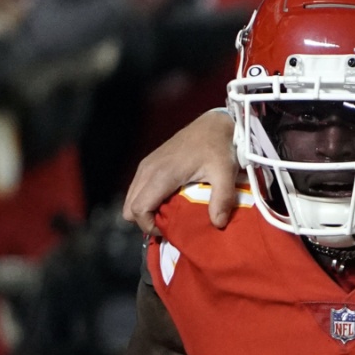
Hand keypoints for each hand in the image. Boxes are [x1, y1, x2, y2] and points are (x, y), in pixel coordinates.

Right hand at [122, 109, 237, 233]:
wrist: (214, 124)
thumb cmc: (219, 147)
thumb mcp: (226, 173)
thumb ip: (222, 199)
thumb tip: (217, 224)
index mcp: (161, 175)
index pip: (138, 209)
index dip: (149, 226)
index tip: (169, 231)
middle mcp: (147, 170)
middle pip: (129, 208)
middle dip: (146, 221)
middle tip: (170, 224)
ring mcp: (146, 165)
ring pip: (132, 199)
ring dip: (147, 210)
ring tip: (171, 213)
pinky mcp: (149, 163)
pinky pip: (138, 189)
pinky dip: (148, 200)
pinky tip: (170, 200)